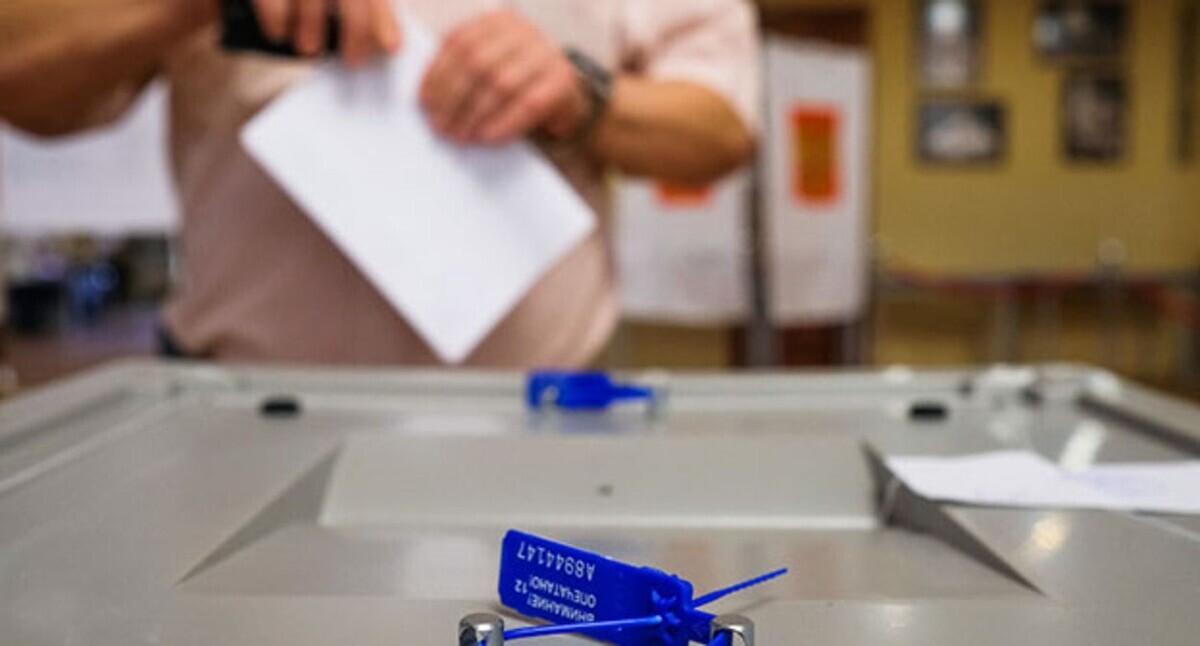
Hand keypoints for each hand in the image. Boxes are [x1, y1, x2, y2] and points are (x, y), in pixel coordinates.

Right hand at [251, 0, 401, 65]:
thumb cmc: (292, 3)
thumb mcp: (324, 4)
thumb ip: (354, 11)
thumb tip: (382, 43)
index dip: (383, 17)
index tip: (393, 49)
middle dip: (357, 27)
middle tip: (354, 62)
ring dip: (313, 23)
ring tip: (309, 50)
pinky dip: (277, 18)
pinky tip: (278, 35)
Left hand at [419, 10, 586, 144]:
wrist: (567, 97)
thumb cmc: (519, 85)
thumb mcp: (490, 67)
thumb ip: (462, 72)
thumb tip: (429, 101)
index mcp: (499, 22)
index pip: (459, 43)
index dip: (438, 75)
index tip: (425, 104)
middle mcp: (524, 31)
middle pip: (477, 64)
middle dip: (453, 99)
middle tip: (441, 127)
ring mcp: (546, 54)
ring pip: (501, 84)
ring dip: (475, 115)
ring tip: (460, 136)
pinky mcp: (562, 80)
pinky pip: (528, 104)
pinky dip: (503, 123)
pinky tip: (487, 137)